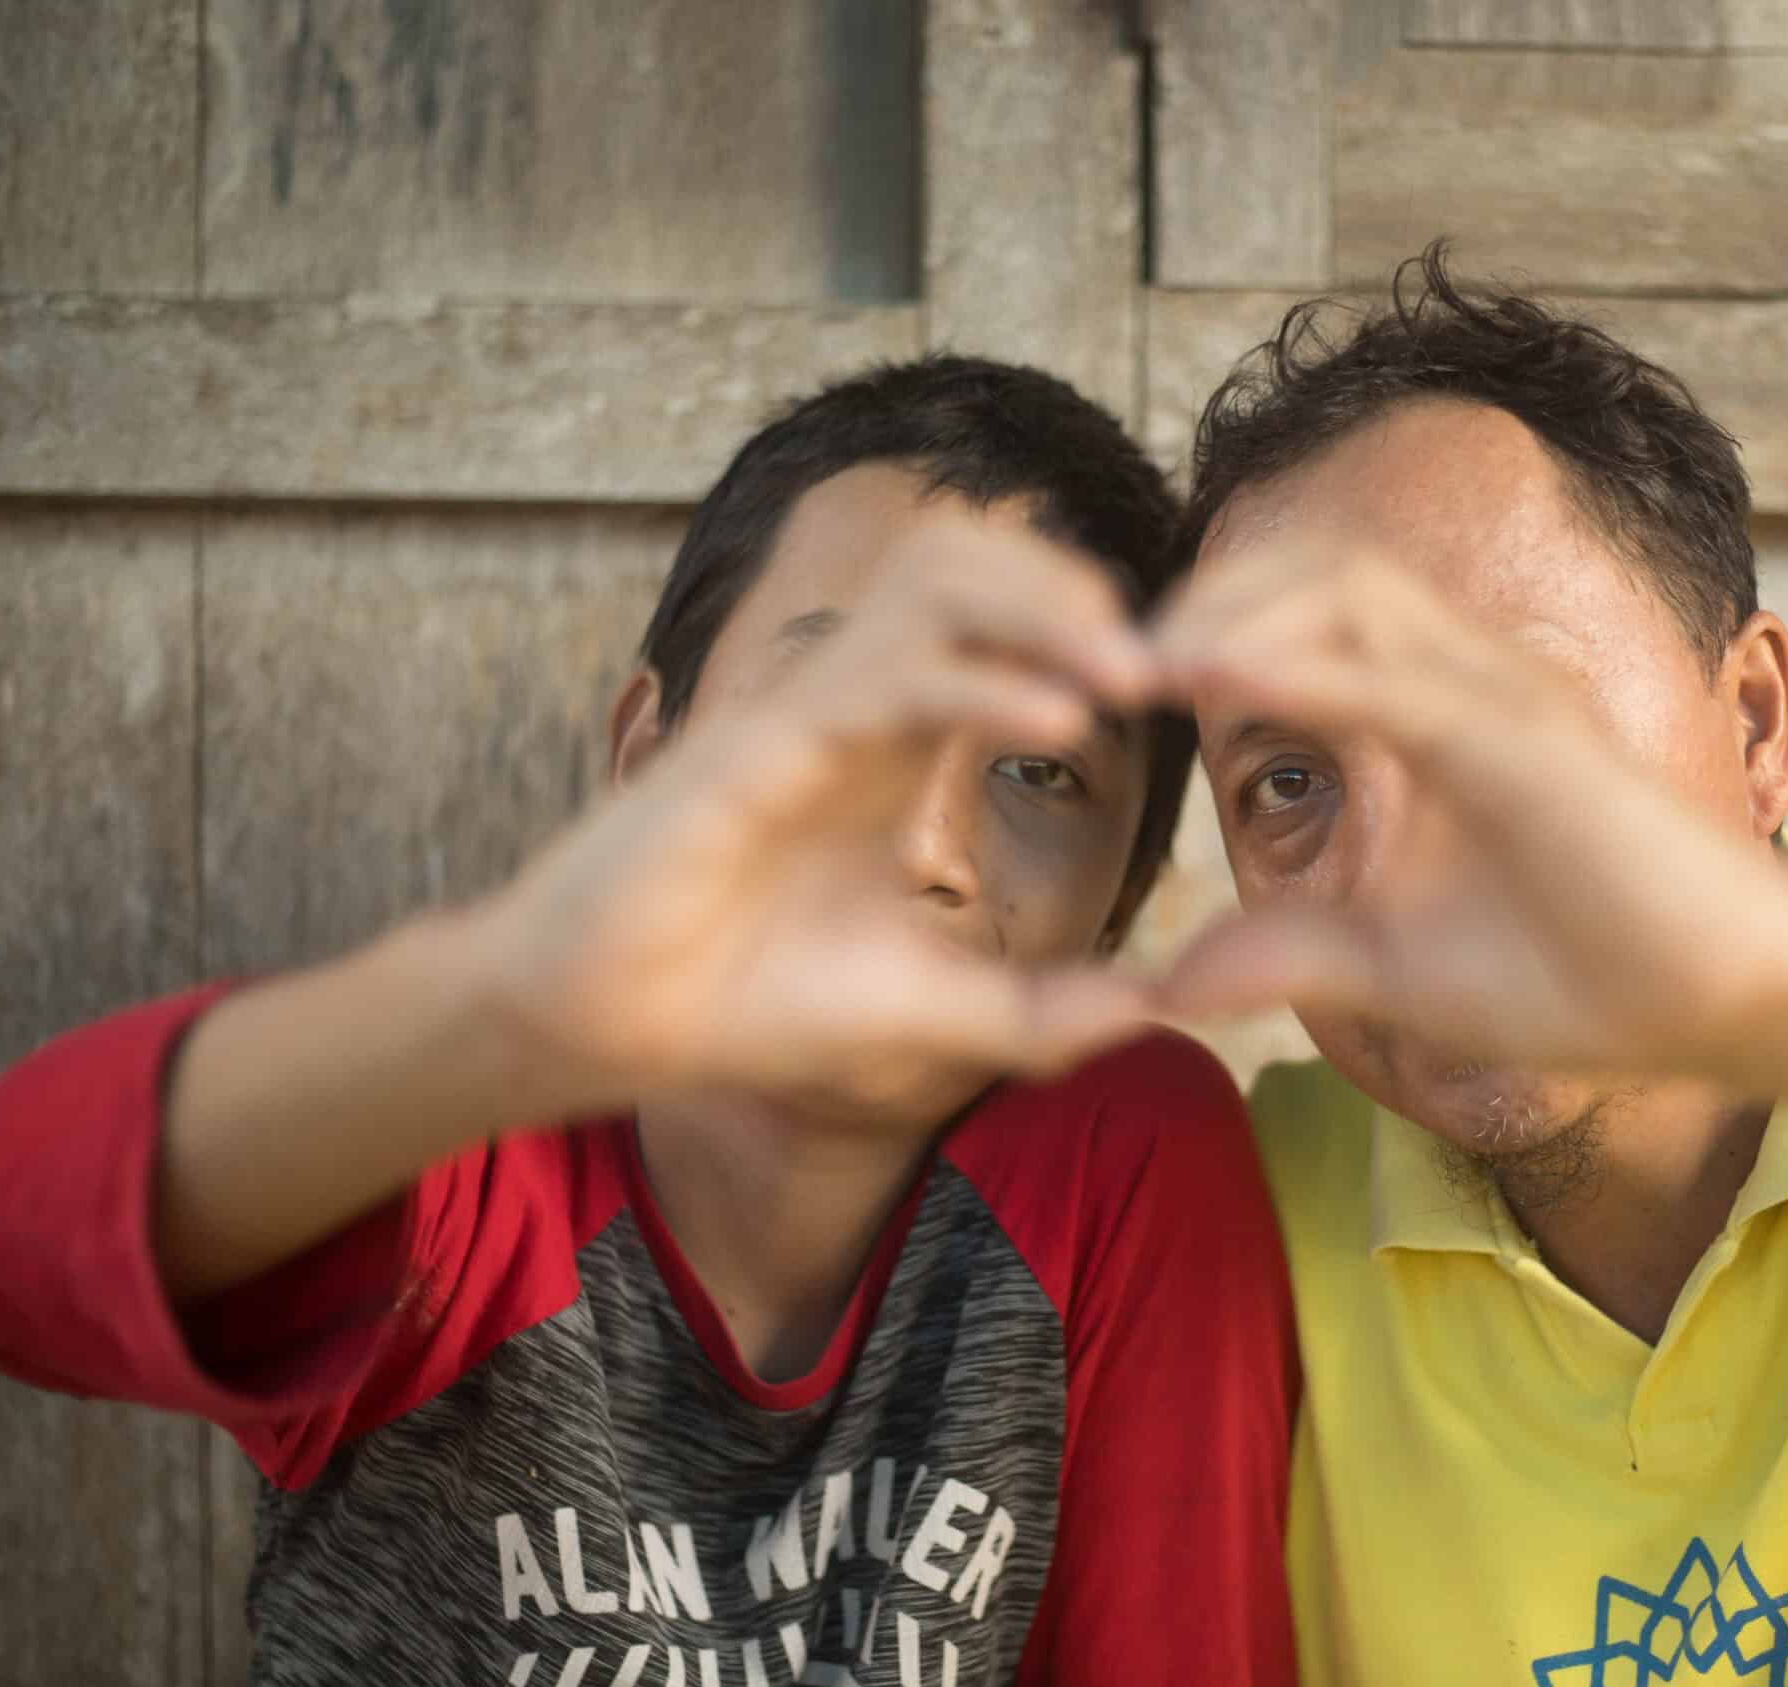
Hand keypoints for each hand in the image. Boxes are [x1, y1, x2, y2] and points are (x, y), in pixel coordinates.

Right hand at [467, 516, 1162, 1107]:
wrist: (612, 1029)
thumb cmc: (750, 1001)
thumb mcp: (932, 1011)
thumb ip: (1042, 1011)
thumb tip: (1158, 1014)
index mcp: (896, 735)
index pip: (1002, 612)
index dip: (1090, 626)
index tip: (1175, 689)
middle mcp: (854, 698)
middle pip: (972, 556)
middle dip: (1074, 587)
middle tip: (1161, 666)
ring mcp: (804, 710)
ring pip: (933, 578)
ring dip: (1041, 608)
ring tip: (1125, 680)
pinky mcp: (758, 747)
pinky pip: (882, 675)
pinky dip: (979, 685)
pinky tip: (1059, 725)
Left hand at [1150, 539, 1787, 1080]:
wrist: (1726, 1006)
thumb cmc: (1588, 976)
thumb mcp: (1395, 973)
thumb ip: (1290, 954)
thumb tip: (1169, 982)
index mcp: (1440, 711)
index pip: (1309, 614)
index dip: (1210, 625)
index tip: (1115, 679)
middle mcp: (1472, 678)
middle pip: (1318, 572)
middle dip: (1206, 595)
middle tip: (1099, 653)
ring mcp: (1504, 699)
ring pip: (1351, 595)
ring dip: (1235, 613)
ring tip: (1139, 657)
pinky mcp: (1527, 747)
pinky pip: (1396, 682)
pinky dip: (1302, 669)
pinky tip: (1217, 681)